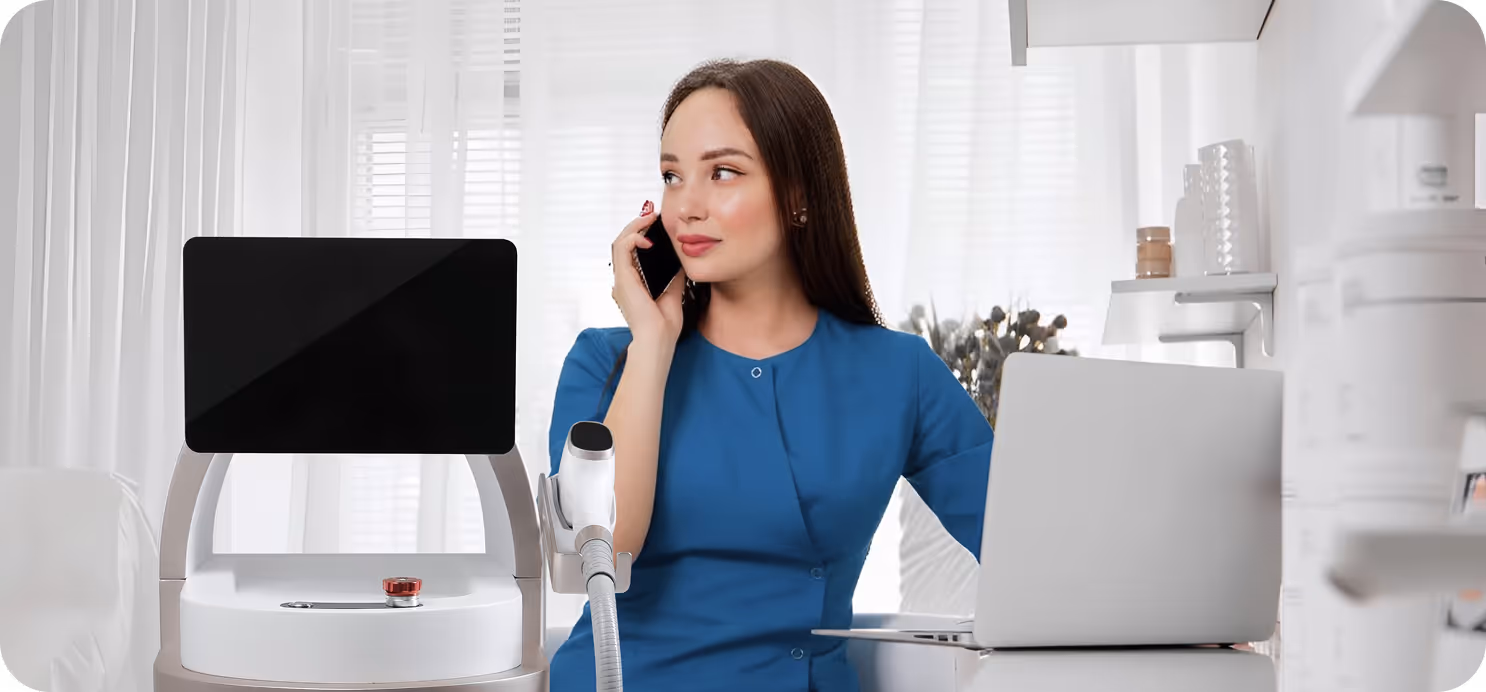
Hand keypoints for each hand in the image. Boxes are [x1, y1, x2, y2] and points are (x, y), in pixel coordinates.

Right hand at [612, 201, 685, 345]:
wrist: (659, 340)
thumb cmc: (665, 325)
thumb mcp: (673, 292)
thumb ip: (673, 275)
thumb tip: (681, 258)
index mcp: (633, 283)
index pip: (631, 251)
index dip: (641, 234)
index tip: (656, 223)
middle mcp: (623, 280)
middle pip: (624, 243)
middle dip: (638, 225)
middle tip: (653, 214)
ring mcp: (621, 279)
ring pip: (620, 241)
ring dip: (635, 226)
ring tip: (650, 218)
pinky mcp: (623, 279)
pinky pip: (622, 249)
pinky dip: (633, 238)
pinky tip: (648, 239)